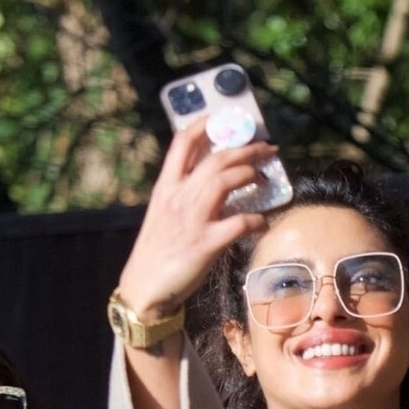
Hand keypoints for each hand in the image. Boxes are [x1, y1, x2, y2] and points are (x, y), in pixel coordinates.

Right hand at [115, 124, 275, 320]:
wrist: (143, 289)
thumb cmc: (154, 254)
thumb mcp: (162, 215)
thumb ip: (181, 196)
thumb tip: (207, 184)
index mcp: (165, 188)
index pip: (182, 144)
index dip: (203, 126)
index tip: (222, 119)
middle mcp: (179, 197)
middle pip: (215, 159)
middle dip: (244, 149)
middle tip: (265, 148)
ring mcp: (193, 219)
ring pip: (225, 181)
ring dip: (250, 174)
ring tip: (265, 178)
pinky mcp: (207, 244)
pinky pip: (240, 223)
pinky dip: (256, 220)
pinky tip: (263, 222)